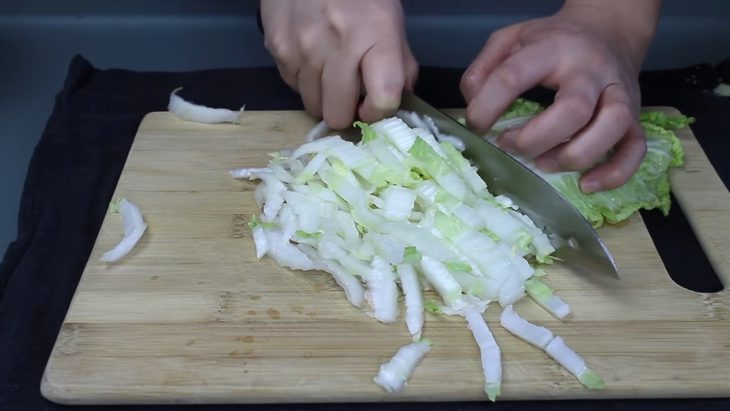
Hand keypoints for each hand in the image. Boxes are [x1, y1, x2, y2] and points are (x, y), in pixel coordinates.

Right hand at [260, 0, 417, 128]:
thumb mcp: (390, 20)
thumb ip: (399, 65)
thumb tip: (399, 102)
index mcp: (375, 36)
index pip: (383, 98)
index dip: (379, 112)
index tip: (375, 106)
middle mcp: (337, 45)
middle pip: (338, 114)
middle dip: (345, 111)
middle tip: (349, 95)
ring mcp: (302, 49)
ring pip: (312, 105)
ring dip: (323, 96)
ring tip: (329, 70)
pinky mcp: (277, 49)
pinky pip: (293, 85)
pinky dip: (304, 79)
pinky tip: (311, 55)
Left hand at [460, 1, 659, 192]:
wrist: (608, 29)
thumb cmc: (554, 40)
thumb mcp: (511, 38)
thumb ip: (484, 67)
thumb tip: (473, 104)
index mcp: (553, 49)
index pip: (514, 75)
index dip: (486, 106)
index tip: (476, 125)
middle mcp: (592, 70)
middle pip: (573, 109)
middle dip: (534, 138)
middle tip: (509, 145)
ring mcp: (619, 93)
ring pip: (612, 127)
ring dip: (574, 155)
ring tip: (544, 164)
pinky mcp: (635, 116)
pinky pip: (636, 148)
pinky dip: (615, 172)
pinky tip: (587, 184)